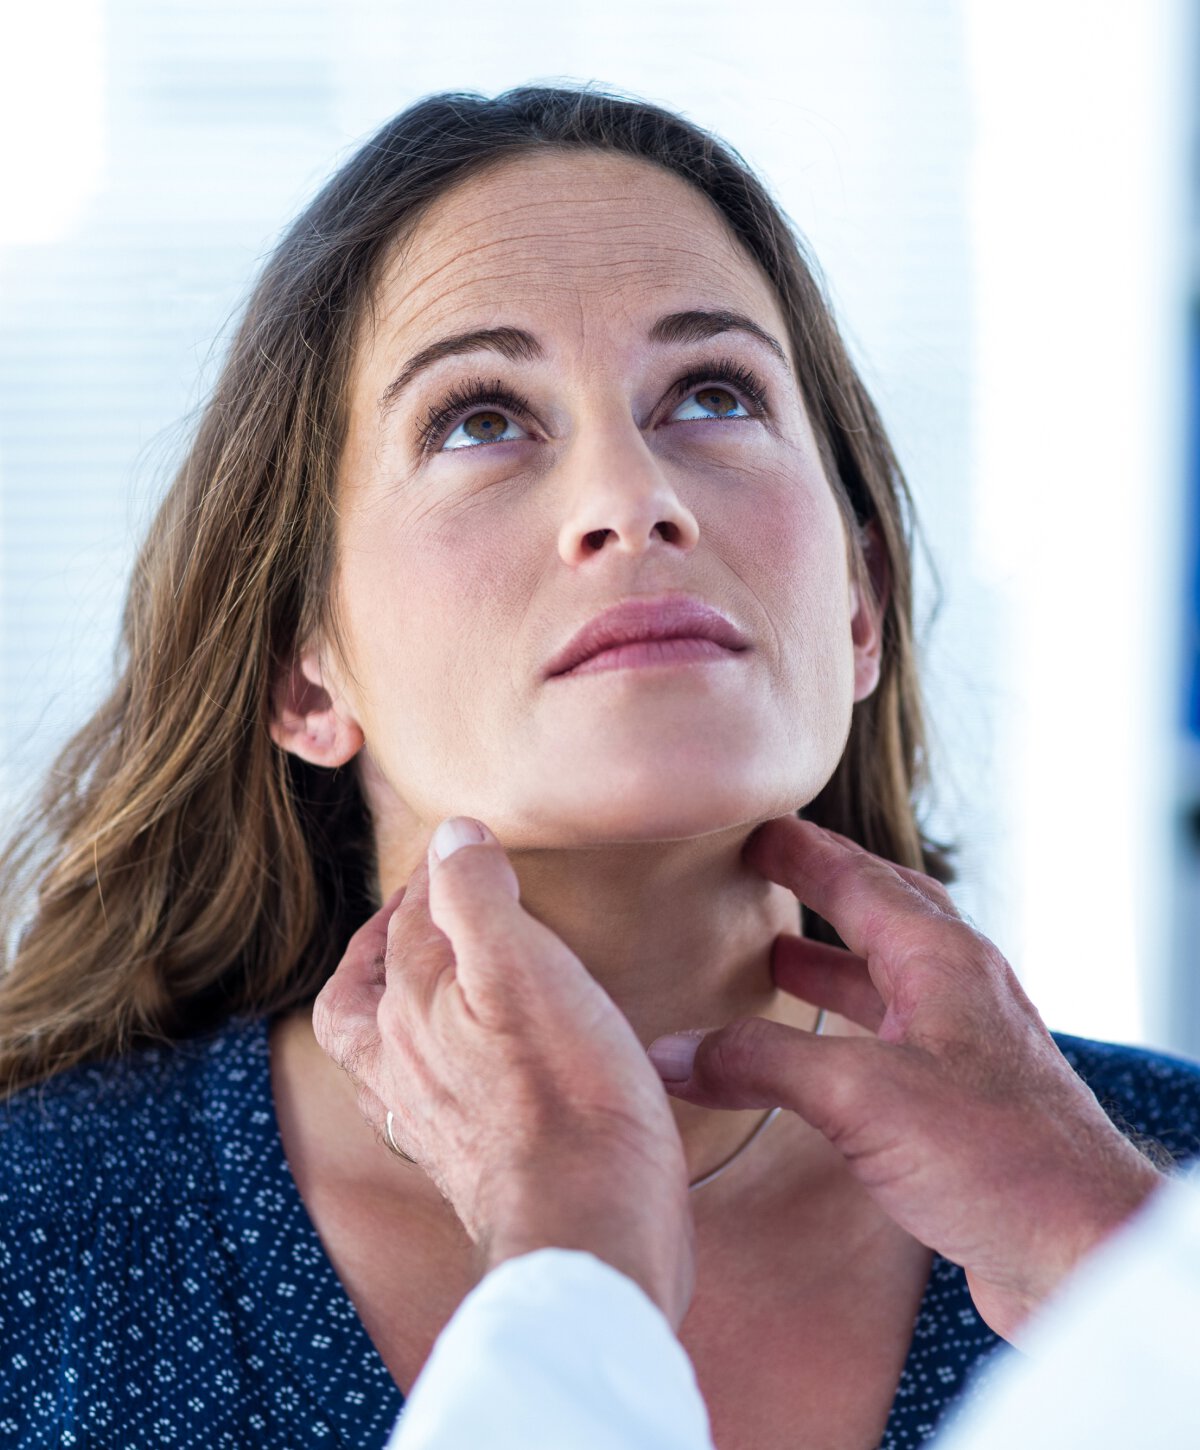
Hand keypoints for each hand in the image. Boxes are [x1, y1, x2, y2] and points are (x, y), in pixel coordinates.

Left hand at [312, 818, 693, 1326]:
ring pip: (380, 1048)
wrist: (587, 1225)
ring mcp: (426, 1116)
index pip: (411, 916)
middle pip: (365, 989)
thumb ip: (476, 896)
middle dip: (383, 943)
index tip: (465, 843)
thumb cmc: (564, 1093)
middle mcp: (401, 1060)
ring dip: (391, 1004)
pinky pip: (418, 1098)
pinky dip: (426, 1064)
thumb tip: (450, 836)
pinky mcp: (463, 1159)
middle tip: (410, 916)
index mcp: (409, 1004)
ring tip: (424, 984)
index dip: (439, 872)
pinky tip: (466, 1067)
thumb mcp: (523, 968)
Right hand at [648, 816, 1166, 1342]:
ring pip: (889, 979)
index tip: (755, 829)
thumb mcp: (862, 1095)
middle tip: (767, 870)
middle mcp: (959, 990)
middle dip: (825, 887)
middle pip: (885, 915)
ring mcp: (967, 1045)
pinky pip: (893, 1038)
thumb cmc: (997, 1157)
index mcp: (942, 961)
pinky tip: (817, 1055)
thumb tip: (672, 1050)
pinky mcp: (966, 1101)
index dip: (804, 851)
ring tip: (773, 957)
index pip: (861, 880)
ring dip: (832, 961)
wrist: (1085, 1251)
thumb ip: (763, 1063)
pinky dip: (846, 1027)